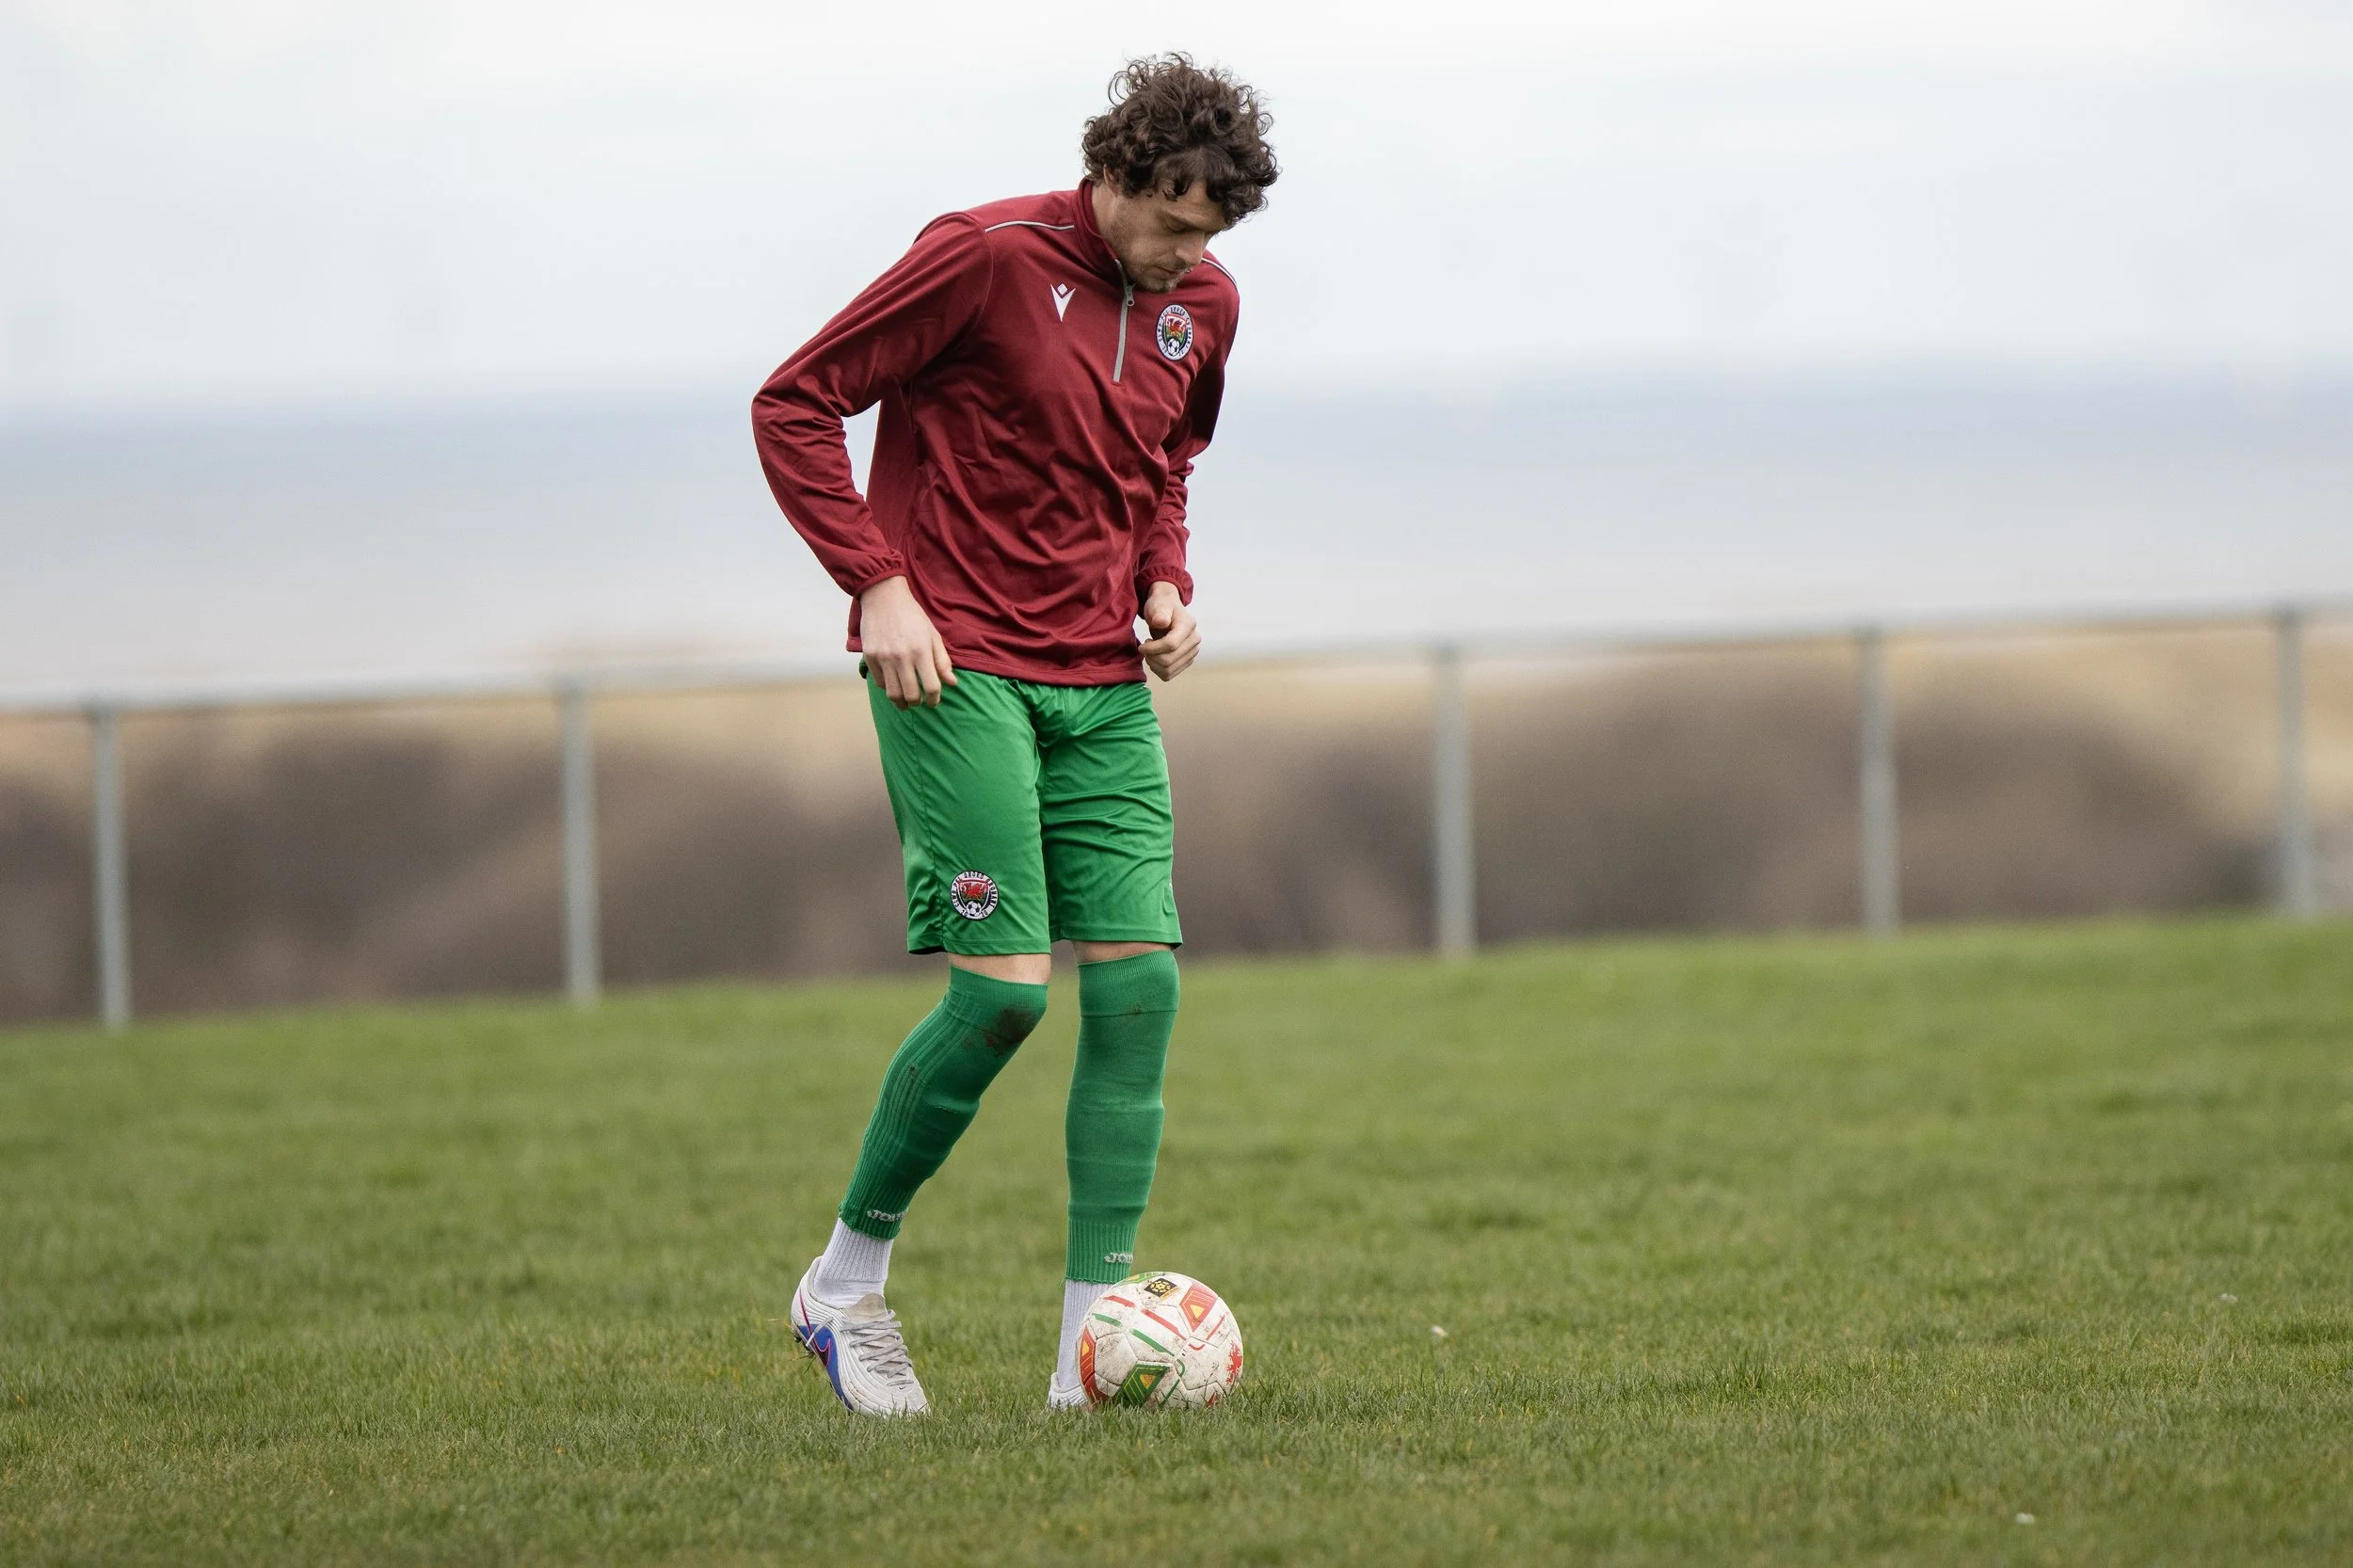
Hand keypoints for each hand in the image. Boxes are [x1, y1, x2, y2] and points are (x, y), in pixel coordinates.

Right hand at [859, 576, 956, 708]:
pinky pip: (880, 682)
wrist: (883, 597)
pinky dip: (888, 688)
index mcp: (921, 650)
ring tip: (906, 702)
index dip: (935, 699)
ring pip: (893, 694)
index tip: (934, 701)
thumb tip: (952, 683)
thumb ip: (942, 661)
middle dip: (918, 703)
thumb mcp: (932, 635)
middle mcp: (901, 656)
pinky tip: (894, 684)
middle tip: (920, 701)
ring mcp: (883, 657)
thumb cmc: (912, 615)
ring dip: (901, 702)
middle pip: (911, 695)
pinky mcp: (870, 657)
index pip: (931, 686)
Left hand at [1139, 581, 1199, 680]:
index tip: (1142, 645)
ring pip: (1169, 670)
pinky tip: (1154, 657)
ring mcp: (1192, 652)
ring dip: (1154, 664)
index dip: (1153, 648)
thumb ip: (1160, 612)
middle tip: (1144, 647)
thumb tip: (1162, 622)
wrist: (1168, 608)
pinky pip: (1170, 674)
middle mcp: (1194, 641)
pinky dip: (1158, 669)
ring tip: (1149, 652)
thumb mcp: (1158, 605)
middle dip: (1152, 656)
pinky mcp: (1187, 661)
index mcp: (1188, 625)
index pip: (1171, 645)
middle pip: (1169, 660)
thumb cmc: (1161, 605)